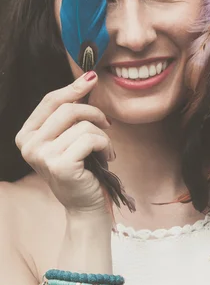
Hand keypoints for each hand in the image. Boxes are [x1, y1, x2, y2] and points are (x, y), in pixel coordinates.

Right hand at [15, 72, 114, 216]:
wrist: (86, 207)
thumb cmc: (82, 171)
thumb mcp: (69, 140)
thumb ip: (70, 115)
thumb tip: (87, 77)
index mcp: (26, 135)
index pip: (50, 101)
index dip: (72, 88)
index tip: (92, 78)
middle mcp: (28, 145)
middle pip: (67, 109)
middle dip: (94, 113)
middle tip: (107, 125)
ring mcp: (42, 155)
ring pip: (83, 125)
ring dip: (103, 136)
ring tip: (106, 151)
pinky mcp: (60, 165)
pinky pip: (91, 139)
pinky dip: (106, 146)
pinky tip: (107, 158)